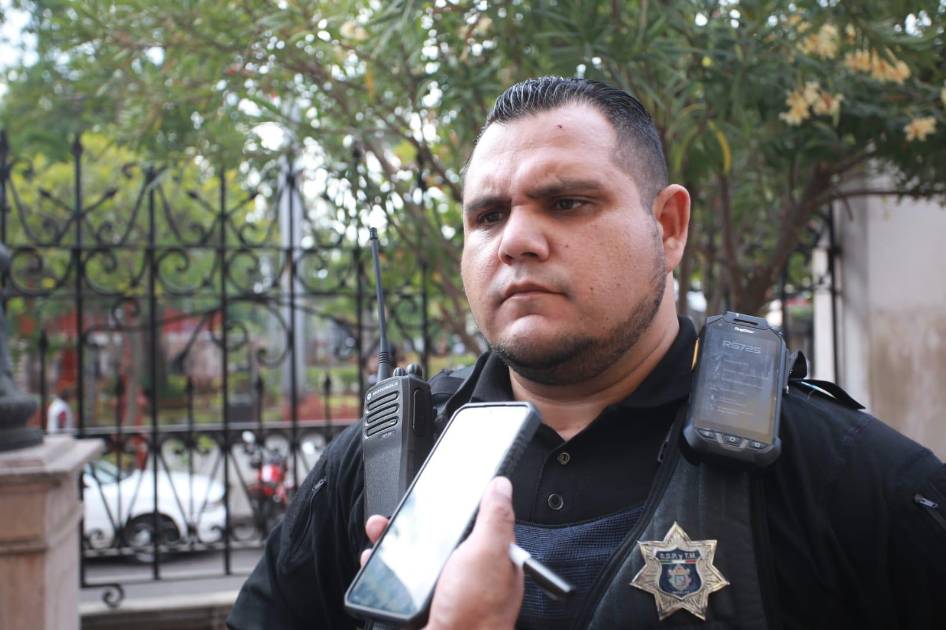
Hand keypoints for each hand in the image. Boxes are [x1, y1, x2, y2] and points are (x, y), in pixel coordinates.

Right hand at [362, 476, 523, 629]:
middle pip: (439, 538)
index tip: (436, 493)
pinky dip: (383, 568)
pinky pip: (399, 580)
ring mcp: (444, 590)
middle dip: (415, 524)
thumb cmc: (476, 613)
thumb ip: (495, 517)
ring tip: (378, 532)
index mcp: (491, 558)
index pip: (476, 522)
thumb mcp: (488, 553)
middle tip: (397, 515)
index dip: (455, 507)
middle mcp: (468, 574)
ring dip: (393, 543)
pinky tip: (373, 561)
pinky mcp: (422, 604)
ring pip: (415, 557)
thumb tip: (501, 485)